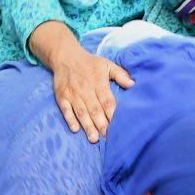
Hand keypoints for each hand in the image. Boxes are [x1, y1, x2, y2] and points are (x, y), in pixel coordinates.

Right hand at [29, 22, 133, 141]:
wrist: (65, 56)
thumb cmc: (90, 63)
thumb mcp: (107, 64)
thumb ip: (120, 74)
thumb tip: (133, 84)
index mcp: (98, 81)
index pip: (107, 101)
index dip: (112, 114)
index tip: (119, 126)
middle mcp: (85, 89)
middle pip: (95, 109)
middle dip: (102, 124)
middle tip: (108, 138)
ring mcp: (72, 94)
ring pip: (81, 112)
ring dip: (87, 126)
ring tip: (94, 139)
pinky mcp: (61, 97)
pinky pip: (66, 110)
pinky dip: (70, 120)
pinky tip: (75, 129)